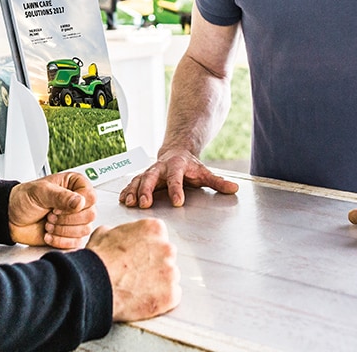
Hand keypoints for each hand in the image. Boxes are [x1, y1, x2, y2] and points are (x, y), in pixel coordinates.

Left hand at [7, 171, 96, 248]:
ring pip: (85, 230)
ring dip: (62, 230)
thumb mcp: (40, 192)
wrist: (10, 218)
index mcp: (75, 185)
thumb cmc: (24, 199)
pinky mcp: (70, 235)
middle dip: (66, 219)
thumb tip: (80, 202)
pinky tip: (48, 235)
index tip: (56, 206)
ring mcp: (75, 219)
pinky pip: (77, 242)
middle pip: (90, 215)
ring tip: (48, 224)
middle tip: (50, 216)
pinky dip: (60, 241)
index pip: (91, 196)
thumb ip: (61, 196)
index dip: (75, 205)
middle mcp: (78, 202)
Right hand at [88, 219, 180, 321]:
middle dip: (154, 266)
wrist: (93, 285)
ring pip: (169, 278)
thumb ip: (121, 232)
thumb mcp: (105, 233)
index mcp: (154, 229)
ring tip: (137, 289)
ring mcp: (171, 272)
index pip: (159, 238)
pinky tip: (144, 299)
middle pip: (166, 258)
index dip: (147, 249)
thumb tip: (118, 236)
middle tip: (136, 275)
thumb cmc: (97, 260)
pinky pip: (171, 297)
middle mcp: (167, 248)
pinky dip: (160, 300)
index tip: (138, 257)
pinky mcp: (170, 294)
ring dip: (158, 283)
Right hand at [118, 149, 238, 207]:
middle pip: (151, 177)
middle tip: (145, 203)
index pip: (176, 178)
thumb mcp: (205, 173)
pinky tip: (122, 200)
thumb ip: (218, 182)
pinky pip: (132, 183)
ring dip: (133, 191)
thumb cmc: (191, 166)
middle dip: (147, 190)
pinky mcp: (142, 177)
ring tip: (129, 203)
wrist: (177, 152)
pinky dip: (126, 191)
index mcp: (177, 166)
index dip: (176, 189)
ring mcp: (150, 171)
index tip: (177, 202)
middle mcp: (160, 167)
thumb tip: (234, 189)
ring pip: (139, 179)